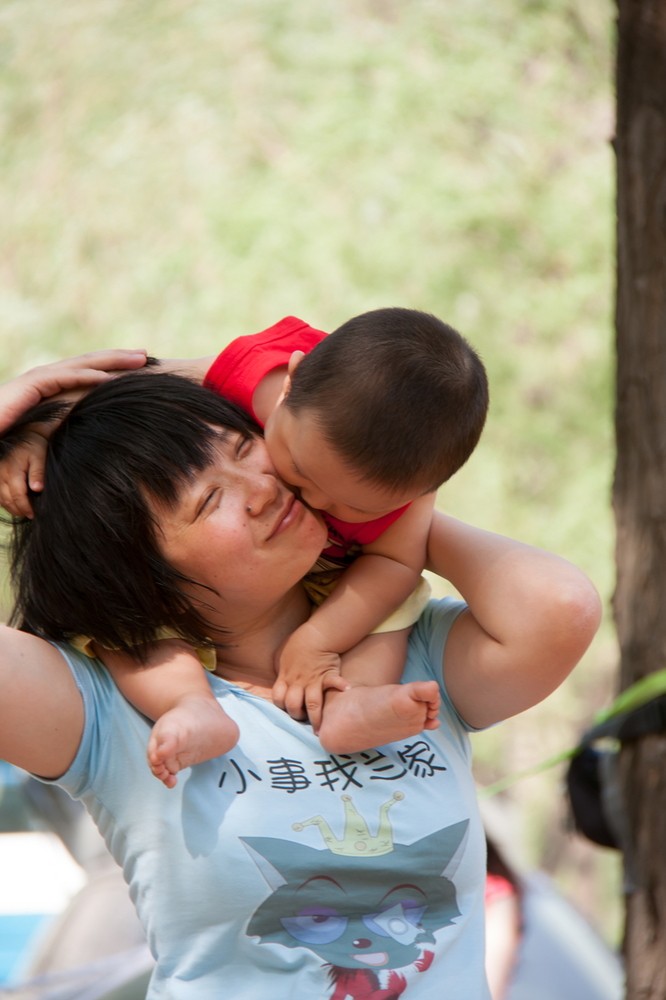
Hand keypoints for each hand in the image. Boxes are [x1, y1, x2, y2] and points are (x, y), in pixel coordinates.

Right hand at [0, 349, 147, 435]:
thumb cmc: (7, 439)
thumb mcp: (44, 436)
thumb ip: (63, 435)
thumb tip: (89, 449)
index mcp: (54, 388)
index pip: (89, 374)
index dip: (114, 370)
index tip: (140, 370)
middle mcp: (49, 378)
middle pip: (90, 364)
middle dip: (119, 358)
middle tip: (147, 355)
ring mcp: (41, 378)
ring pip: (82, 365)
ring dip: (112, 361)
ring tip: (139, 360)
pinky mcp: (32, 384)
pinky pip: (65, 377)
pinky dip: (88, 376)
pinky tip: (109, 377)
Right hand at [0, 430, 48, 517]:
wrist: (25, 433)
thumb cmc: (34, 445)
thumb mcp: (39, 458)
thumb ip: (37, 474)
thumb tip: (37, 489)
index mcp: (13, 471)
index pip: (17, 496)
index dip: (25, 508)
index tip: (33, 514)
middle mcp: (2, 474)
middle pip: (7, 499)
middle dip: (18, 510)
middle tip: (29, 515)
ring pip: (0, 498)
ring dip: (10, 507)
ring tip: (22, 511)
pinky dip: (4, 500)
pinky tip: (12, 503)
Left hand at [272, 624, 348, 730]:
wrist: (316, 634)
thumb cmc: (298, 645)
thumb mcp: (283, 659)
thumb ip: (282, 675)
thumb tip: (280, 687)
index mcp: (286, 677)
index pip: (278, 698)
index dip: (281, 707)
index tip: (287, 709)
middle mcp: (298, 681)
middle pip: (293, 705)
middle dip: (297, 715)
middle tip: (303, 720)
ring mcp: (314, 679)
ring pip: (312, 703)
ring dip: (316, 717)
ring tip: (318, 729)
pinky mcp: (328, 674)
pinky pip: (334, 682)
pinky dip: (340, 686)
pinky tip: (346, 691)